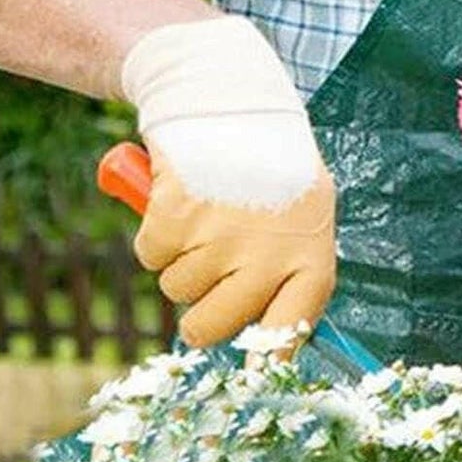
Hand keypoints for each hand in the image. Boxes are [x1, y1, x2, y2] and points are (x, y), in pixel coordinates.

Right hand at [135, 133, 336, 347]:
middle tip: (209, 272)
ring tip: (208, 209)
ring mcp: (223, 235)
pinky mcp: (178, 214)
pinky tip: (181, 195)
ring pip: (176, 289)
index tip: (247, 367)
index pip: (289, 331)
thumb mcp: (299, 211)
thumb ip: (287, 268)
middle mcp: (271, 251)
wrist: (231, 94)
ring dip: (180, 259)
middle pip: (215, 327)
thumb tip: (266, 344)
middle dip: (201, 311)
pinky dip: (154, 231)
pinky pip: (150, 255)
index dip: (263, 356)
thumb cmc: (268, 163)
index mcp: (312, 252)